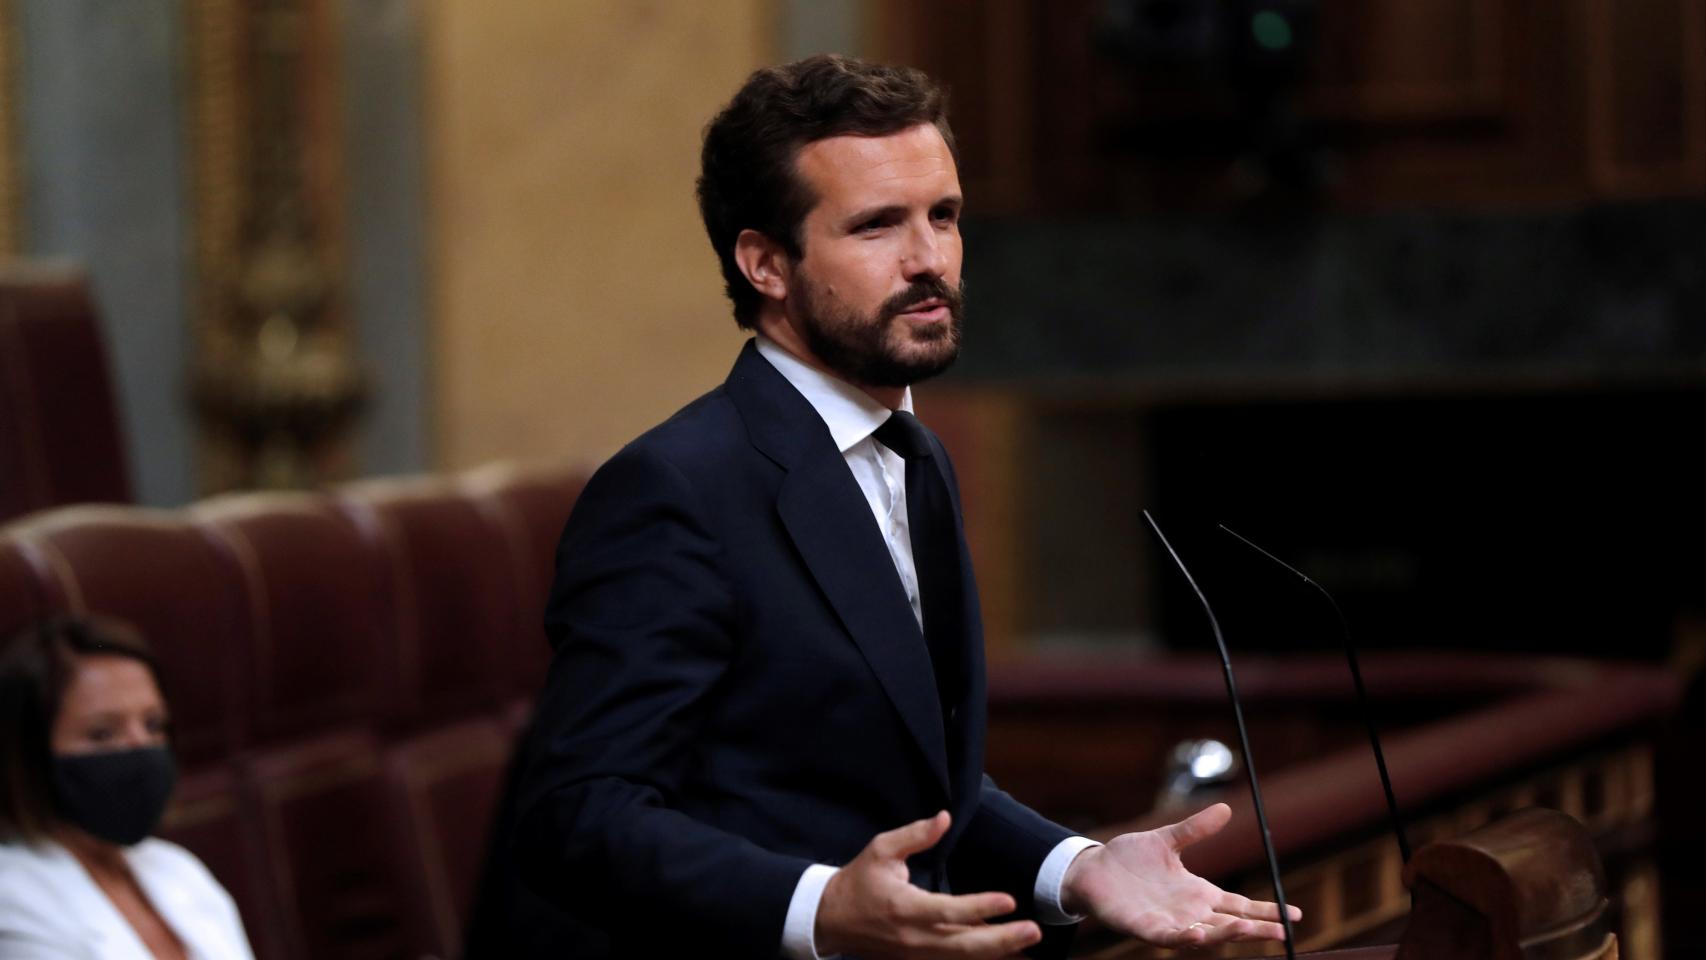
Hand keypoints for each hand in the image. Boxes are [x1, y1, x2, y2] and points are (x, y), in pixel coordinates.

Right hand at [816, 811, 1042, 958]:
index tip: (1009, 901)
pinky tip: (1005, 953)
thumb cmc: (858, 880)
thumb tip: (945, 817)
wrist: (830, 920)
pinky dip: (980, 958)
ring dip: (997, 952)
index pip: (948, 911)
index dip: (980, 907)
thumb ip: (915, 834)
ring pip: (963, 958)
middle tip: (1034, 931)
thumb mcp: (881, 850)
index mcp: (904, 907)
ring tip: (1029, 944)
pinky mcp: (917, 959)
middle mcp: (914, 937)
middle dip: (1002, 940)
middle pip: (964, 945)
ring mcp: (916, 953)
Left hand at [1060, 803, 1300, 946]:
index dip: (1266, 910)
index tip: (1295, 914)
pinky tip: (1201, 934)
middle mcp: (1189, 912)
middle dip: (1257, 928)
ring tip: (1250, 929)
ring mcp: (1170, 923)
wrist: (1093, 869)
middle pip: (1231, 924)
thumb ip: (1195, 829)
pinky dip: (1186, 938)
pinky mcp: (1146, 929)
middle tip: (1284, 932)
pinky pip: (1170, 938)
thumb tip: (1226, 810)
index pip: (1240, 904)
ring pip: (1207, 934)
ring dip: (1228, 934)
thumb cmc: (1129, 858)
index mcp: (1198, 892)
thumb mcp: (1167, 839)